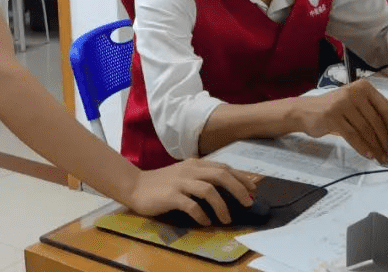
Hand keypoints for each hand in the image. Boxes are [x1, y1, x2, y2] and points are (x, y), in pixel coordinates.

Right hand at [125, 159, 256, 225]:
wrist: (134, 186)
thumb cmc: (161, 183)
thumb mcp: (184, 174)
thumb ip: (202, 177)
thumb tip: (227, 188)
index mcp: (195, 164)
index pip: (224, 167)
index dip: (241, 178)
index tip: (253, 190)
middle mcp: (190, 170)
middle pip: (221, 175)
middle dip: (238, 189)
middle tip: (248, 203)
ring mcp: (180, 182)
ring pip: (209, 190)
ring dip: (222, 206)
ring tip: (227, 219)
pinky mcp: (171, 196)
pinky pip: (191, 205)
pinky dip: (201, 215)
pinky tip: (205, 222)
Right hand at [291, 80, 387, 162]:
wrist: (305, 111)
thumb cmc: (334, 110)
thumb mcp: (358, 108)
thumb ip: (377, 115)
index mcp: (364, 87)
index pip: (387, 108)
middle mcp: (355, 92)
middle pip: (377, 121)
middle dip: (385, 141)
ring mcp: (343, 102)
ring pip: (366, 130)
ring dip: (375, 147)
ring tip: (380, 158)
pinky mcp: (332, 115)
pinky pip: (353, 135)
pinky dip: (362, 147)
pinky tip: (368, 155)